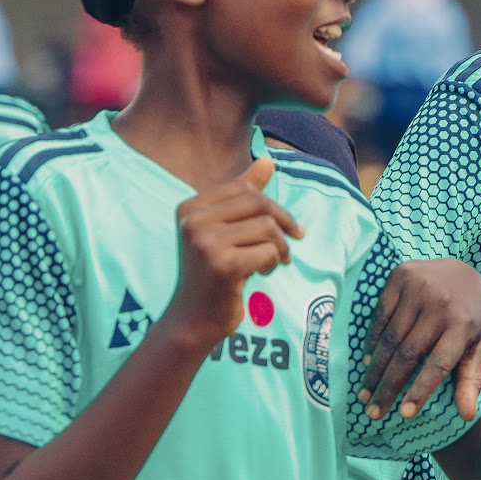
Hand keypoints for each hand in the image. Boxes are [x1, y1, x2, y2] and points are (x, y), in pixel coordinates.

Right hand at [161, 158, 302, 348]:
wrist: (194, 319)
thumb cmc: (213, 272)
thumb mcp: (224, 230)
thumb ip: (243, 194)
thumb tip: (267, 160)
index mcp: (190, 207)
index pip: (245, 189)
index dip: (271, 207)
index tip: (285, 227)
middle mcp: (193, 221)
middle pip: (258, 204)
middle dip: (282, 223)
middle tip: (290, 244)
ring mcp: (205, 243)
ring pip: (267, 228)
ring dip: (280, 247)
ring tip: (275, 261)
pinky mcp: (222, 266)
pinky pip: (268, 251)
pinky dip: (274, 262)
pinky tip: (264, 274)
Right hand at [358, 259, 480, 420]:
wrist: (462, 270)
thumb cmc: (470, 317)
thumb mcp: (477, 345)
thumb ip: (471, 379)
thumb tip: (466, 415)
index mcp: (463, 325)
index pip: (438, 364)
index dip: (420, 390)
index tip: (404, 414)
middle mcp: (440, 305)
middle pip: (407, 355)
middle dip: (388, 387)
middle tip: (374, 411)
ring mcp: (418, 289)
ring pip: (390, 338)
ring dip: (375, 370)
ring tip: (365, 394)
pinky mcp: (399, 277)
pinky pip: (380, 317)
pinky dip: (373, 342)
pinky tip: (368, 362)